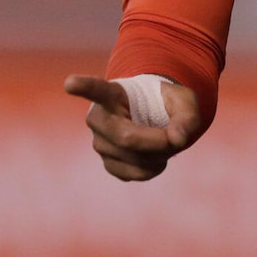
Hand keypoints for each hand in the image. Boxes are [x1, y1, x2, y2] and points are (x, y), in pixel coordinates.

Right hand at [64, 74, 204, 180]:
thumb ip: (187, 117)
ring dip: (159, 156)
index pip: (96, 89)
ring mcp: (99, 142)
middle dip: (157, 142)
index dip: (83, 86)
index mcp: (114, 92)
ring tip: (163, 143)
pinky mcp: (108, 162)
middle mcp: (98, 117)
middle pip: (125, 137)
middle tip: (175, 138)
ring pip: (132, 158)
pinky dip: (152, 168)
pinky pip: (133, 173)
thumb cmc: (166, 104)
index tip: (70, 83)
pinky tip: (155, 156)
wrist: (155, 118)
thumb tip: (177, 139)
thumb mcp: (184, 102)